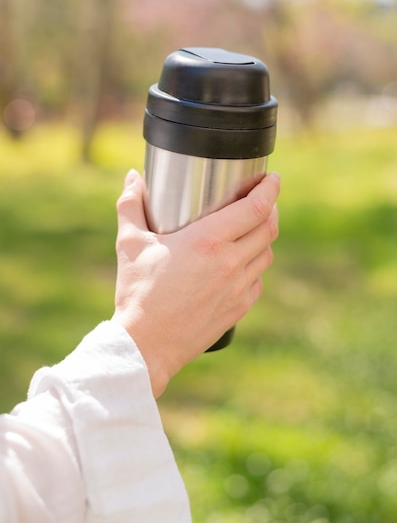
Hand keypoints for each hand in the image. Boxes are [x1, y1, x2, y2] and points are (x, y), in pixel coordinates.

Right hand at [112, 169, 279, 397]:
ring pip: (266, 254)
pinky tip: (241, 265)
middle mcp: (230, 263)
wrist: (145, 346)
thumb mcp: (130, 243)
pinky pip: (257, 281)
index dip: (269, 188)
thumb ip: (131, 205)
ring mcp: (237, 288)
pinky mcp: (238, 309)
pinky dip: (254, 268)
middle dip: (270, 208)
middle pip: (268, 228)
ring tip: (252, 230)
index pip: (256, 207)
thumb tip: (133, 177)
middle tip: (262, 200)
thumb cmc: (137, 292)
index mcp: (208, 241)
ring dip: (264, 238)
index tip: (272, 178)